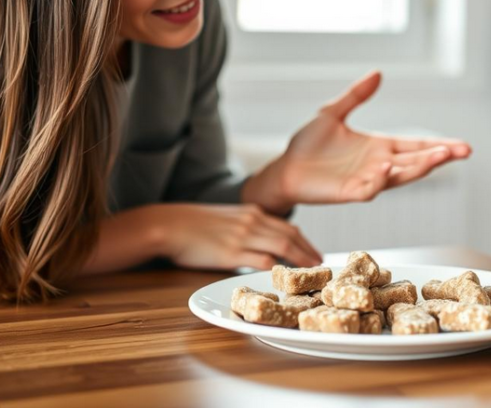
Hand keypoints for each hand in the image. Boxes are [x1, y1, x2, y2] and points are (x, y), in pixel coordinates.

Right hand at [155, 203, 322, 269]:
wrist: (168, 225)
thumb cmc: (193, 224)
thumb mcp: (227, 218)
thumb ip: (246, 227)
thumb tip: (260, 243)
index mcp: (252, 212)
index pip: (287, 226)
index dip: (304, 241)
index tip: (314, 252)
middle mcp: (252, 221)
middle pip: (291, 236)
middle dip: (309, 251)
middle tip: (321, 265)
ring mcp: (243, 236)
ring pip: (282, 246)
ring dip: (300, 260)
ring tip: (311, 273)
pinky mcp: (232, 252)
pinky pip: (262, 260)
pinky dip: (277, 268)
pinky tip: (284, 278)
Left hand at [245, 71, 470, 211]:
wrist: (284, 168)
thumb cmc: (308, 144)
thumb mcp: (333, 112)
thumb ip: (356, 95)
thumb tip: (378, 73)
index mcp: (379, 147)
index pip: (416, 145)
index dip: (439, 145)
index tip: (463, 146)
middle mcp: (379, 165)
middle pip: (416, 161)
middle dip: (440, 156)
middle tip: (463, 151)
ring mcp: (367, 180)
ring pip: (400, 176)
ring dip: (419, 168)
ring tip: (439, 156)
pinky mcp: (349, 192)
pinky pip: (369, 188)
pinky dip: (380, 180)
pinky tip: (388, 167)